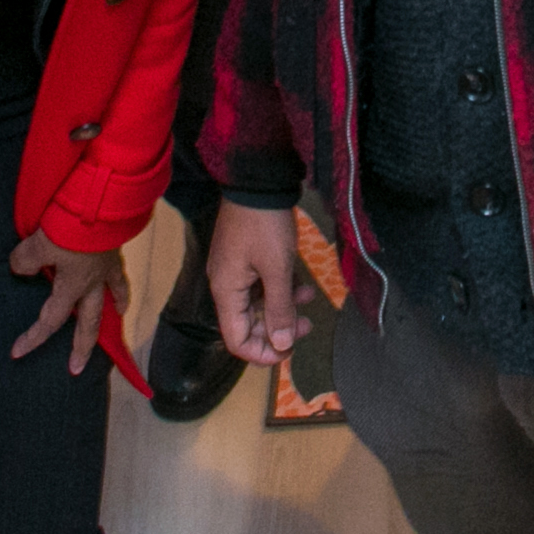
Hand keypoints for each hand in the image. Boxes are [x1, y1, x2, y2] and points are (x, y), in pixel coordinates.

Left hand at [8, 232, 128, 375]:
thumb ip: (25, 260)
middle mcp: (92, 284)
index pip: (50, 320)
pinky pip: (120, 277)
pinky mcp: (115, 253)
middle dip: (82, 348)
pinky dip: (121, 289)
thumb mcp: (37, 244)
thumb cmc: (70, 227)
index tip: (16, 353)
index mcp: (73, 287)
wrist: (102, 203)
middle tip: (76, 369)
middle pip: (88, 323)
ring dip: (108, 316)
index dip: (33, 337)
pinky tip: (121, 295)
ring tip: (113, 323)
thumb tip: (20, 268)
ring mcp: (107, 269)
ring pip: (110, 300)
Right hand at [209, 203, 311, 366]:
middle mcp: (225, 285)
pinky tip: (301, 283)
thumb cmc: (265, 225)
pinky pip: (260, 285)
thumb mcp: (277, 269)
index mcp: (226, 292)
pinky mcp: (244, 257)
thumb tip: (282, 345)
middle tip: (308, 325)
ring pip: (257, 304)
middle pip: (247, 324)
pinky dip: (279, 289)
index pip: (236, 340)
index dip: (262, 353)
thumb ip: (279, 309)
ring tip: (308, 299)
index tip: (290, 350)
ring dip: (282, 307)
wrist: (258, 181)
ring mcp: (234, 270)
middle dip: (278, 329)